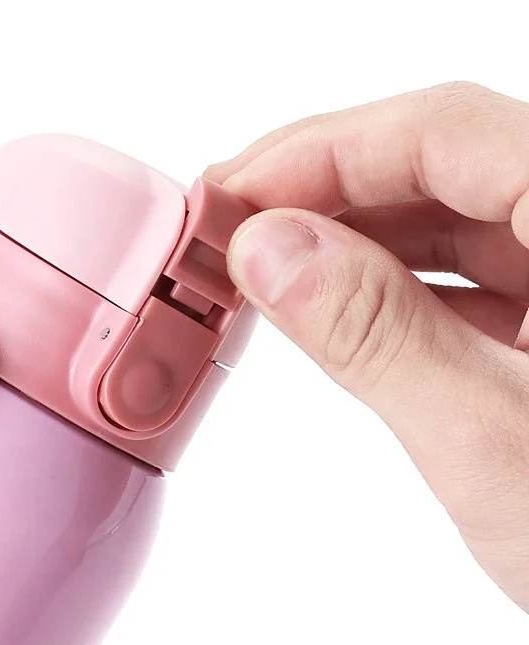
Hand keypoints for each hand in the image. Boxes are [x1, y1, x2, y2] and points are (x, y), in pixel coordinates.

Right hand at [208, 82, 528, 610]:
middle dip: (324, 192)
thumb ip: (377, 334)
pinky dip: (389, 289)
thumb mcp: (490, 438)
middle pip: (443, 165)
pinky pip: (467, 279)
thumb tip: (271, 253)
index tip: (228, 197)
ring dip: (349, 240)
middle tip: (226, 231)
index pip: (444, 134)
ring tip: (262, 271)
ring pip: (451, 220)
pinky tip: (330, 309)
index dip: (320, 152)